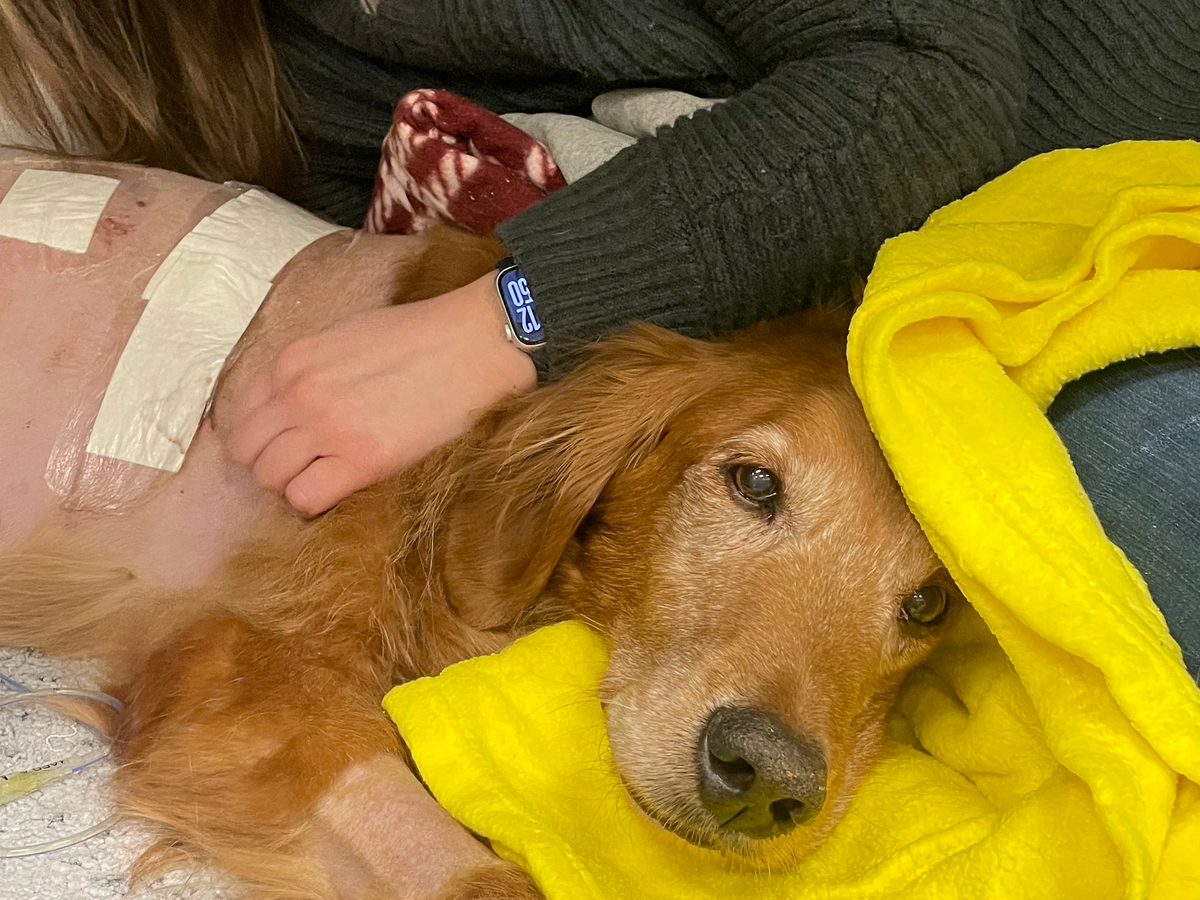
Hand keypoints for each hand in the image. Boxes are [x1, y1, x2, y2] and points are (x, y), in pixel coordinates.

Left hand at [227, 272, 536, 515]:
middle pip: (246, 451)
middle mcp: (298, 395)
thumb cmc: (420, 336)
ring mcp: (327, 429)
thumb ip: (310, 370)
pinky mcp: (361, 460)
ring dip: (290, 483)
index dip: (260, 435)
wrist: (472, 344)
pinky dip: (314, 499)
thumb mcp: (346, 337)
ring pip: (270, 478)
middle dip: (267, 463)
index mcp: (292, 361)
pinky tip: (339, 487)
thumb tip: (295, 404)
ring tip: (323, 477)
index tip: (282, 444)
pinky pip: (306, 498)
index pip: (242, 414)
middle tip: (300, 466)